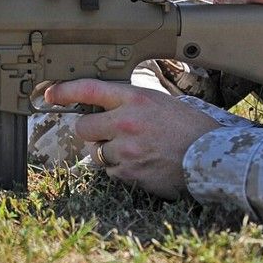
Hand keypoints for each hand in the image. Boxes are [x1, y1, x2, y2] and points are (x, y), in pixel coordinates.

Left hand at [42, 79, 220, 199]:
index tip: (50, 93)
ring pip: (96, 152)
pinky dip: (121, 169)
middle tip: (112, 133)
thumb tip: (103, 105)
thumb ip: (130, 102)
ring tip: (137, 150)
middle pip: (83, 127)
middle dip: (92, 131)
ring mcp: (125, 150)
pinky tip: (142, 163)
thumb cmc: (190, 128)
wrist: (212, 157)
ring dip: (109, 152)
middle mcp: (126, 122)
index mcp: (135, 99)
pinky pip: (111, 171)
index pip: (89, 89)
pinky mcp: (129, 174)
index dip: (64, 91)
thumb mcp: (160, 101)